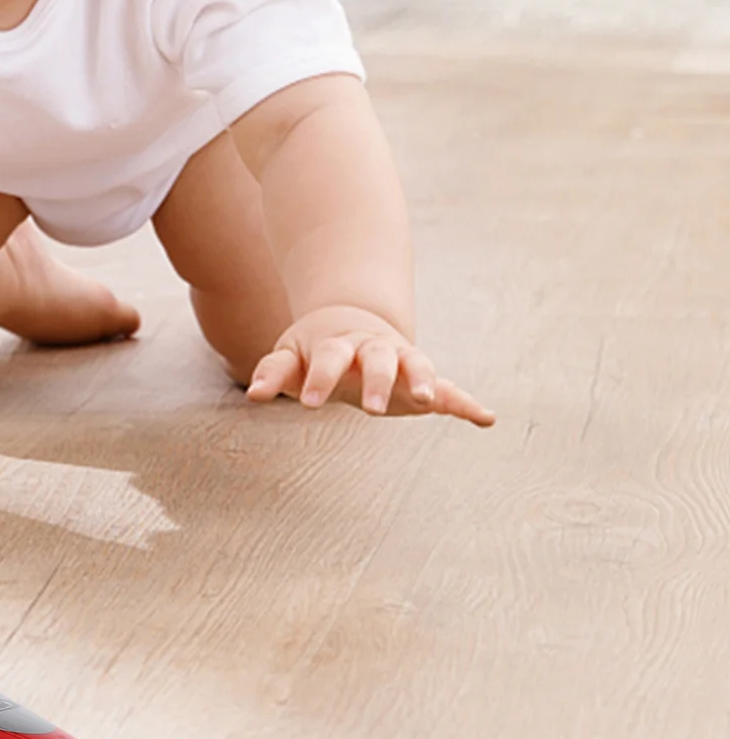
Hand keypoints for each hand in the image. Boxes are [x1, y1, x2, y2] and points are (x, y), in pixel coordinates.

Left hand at [246, 307, 493, 426]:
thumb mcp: (291, 355)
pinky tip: (485, 418)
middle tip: (372, 410)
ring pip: (415, 363)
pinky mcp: (421, 378)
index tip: (309, 404)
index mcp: (337, 343)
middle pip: (376, 358)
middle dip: (376, 381)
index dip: (319, 379)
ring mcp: (401, 360)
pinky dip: (466, 402)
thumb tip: (253, 394)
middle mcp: (373, 348)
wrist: (350, 320)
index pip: (328, 358)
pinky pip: (447, 388)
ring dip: (423, 380)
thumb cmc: (314, 348)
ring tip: (429, 400)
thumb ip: (274, 372)